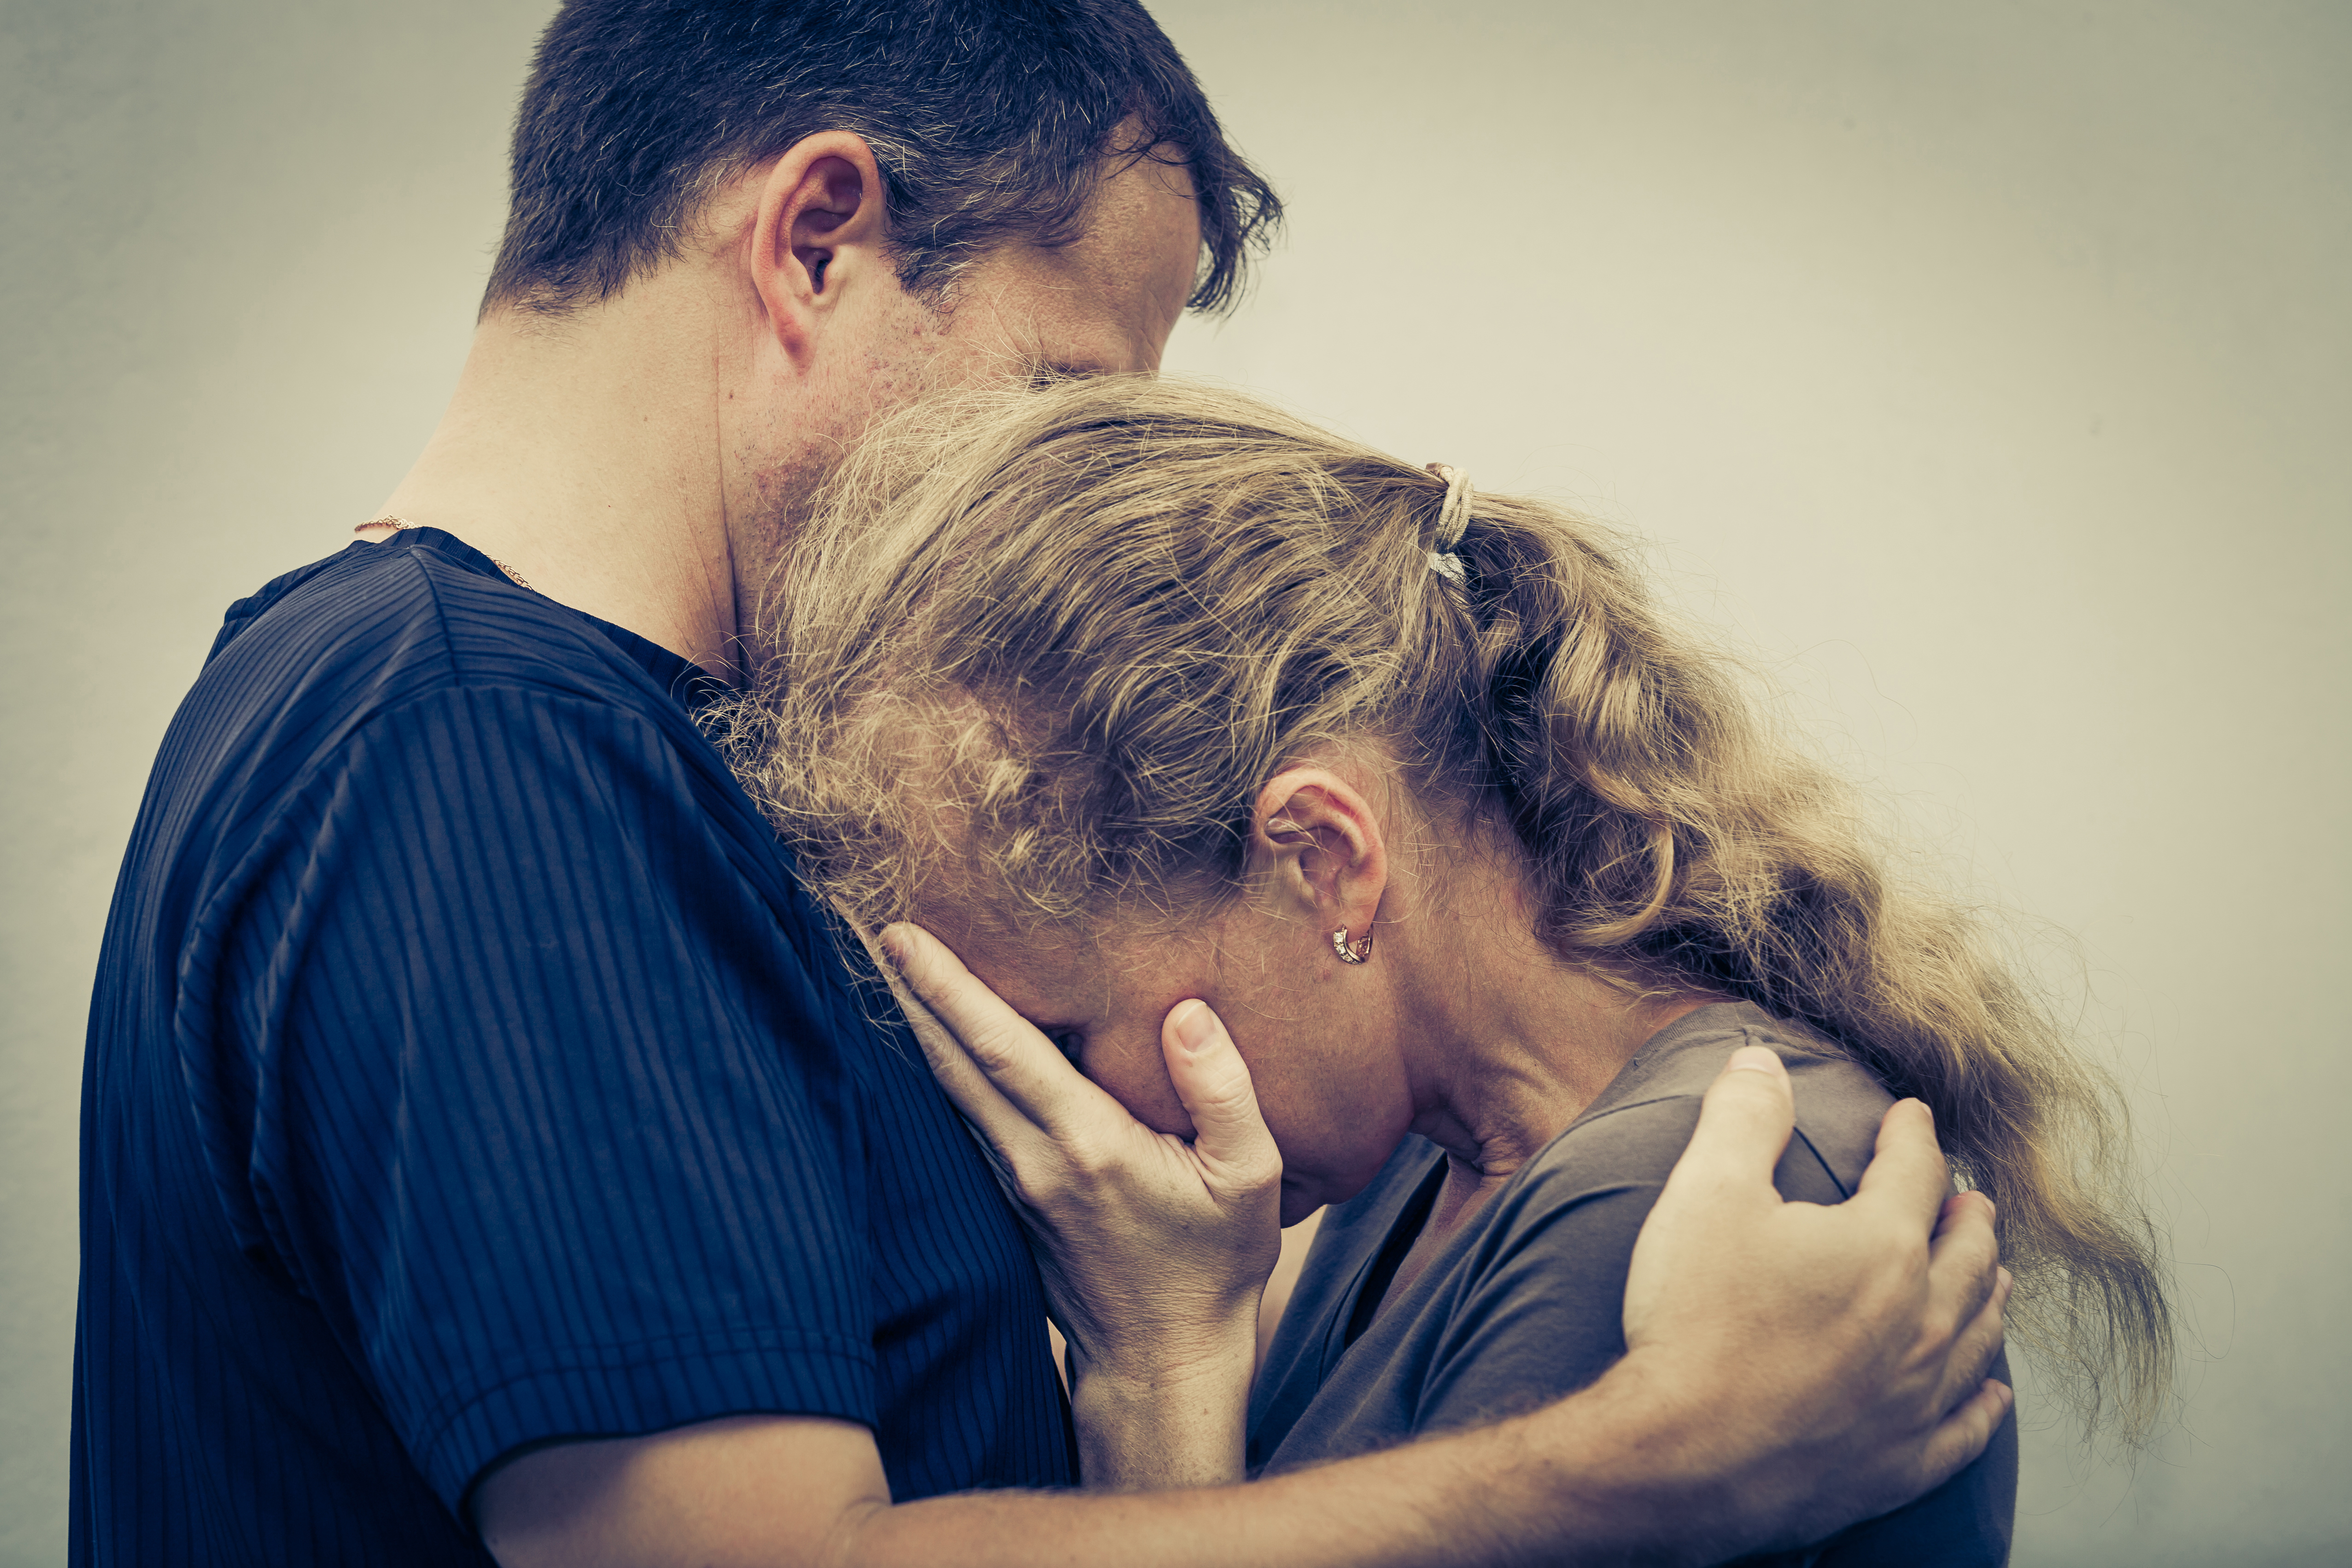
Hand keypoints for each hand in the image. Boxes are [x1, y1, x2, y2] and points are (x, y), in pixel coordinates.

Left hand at [875, 922, 1283, 1487]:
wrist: (1164, 1361)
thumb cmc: (1213, 1265)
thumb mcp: (1251, 1177)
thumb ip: (1223, 1090)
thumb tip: (1184, 1012)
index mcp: (1086, 1144)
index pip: (1000, 1049)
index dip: (947, 988)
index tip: (901, 934)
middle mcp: (1032, 1161)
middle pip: (951, 1062)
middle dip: (908, 990)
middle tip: (869, 925)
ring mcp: (1013, 1184)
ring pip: (950, 1091)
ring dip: (917, 1028)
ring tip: (892, 967)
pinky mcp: (1010, 1200)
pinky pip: (966, 1120)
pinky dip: (943, 1071)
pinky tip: (934, 1042)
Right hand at [1616, 1045, 2011, 1553]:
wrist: (1682, 1460)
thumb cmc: (1694, 1323)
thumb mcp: (1705, 1192)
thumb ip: (1741, 1117)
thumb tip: (1761, 1060)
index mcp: (1882, 1247)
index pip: (1916, 1171)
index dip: (1913, 1135)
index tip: (1912, 1116)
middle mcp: (1921, 1321)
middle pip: (1968, 1253)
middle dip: (1970, 1215)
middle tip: (1970, 1197)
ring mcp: (1917, 1398)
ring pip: (1979, 1333)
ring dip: (1990, 1293)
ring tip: (1994, 1273)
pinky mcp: (1902, 1463)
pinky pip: (1967, 1427)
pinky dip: (1985, 1403)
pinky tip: (1993, 1392)